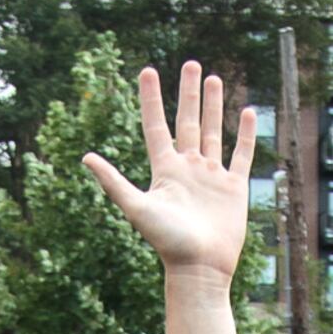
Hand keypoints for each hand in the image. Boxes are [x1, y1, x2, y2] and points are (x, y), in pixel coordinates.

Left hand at [86, 64, 254, 281]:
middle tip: (191, 64)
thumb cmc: (166, 242)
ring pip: (213, 132)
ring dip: (213, 105)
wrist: (199, 269)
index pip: (157, 125)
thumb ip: (113, 182)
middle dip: (189, 93)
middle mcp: (188, 169)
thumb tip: (86, 157)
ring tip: (214, 78)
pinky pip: (241, 155)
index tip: (148, 70)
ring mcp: (211, 177)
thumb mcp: (137, 207)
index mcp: (165, 170)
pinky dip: (245, 134)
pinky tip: (246, 111)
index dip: (152, 98)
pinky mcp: (233, 188)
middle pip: (188, 121)